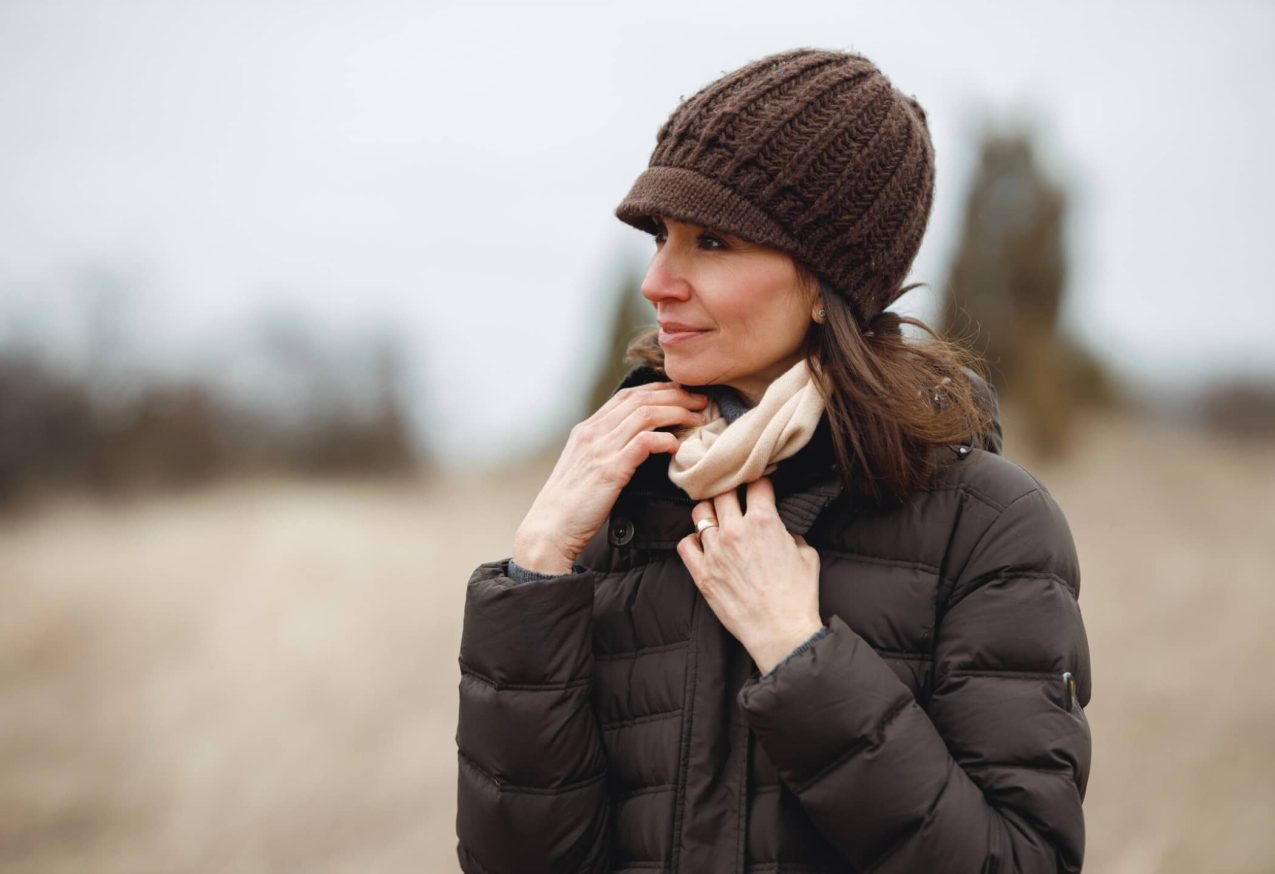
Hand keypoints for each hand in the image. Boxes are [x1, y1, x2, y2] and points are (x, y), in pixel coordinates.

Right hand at [513, 381, 708, 573]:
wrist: (549, 529)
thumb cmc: (570, 507)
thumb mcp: (585, 468)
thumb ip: (606, 451)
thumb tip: (636, 446)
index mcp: (586, 430)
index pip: (627, 396)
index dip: (658, 390)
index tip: (681, 394)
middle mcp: (592, 433)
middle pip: (640, 399)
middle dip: (674, 395)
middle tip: (700, 400)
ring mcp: (600, 449)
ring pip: (645, 414)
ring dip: (676, 412)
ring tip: (697, 418)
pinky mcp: (610, 469)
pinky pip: (644, 442)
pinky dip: (665, 439)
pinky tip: (677, 445)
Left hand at [677, 477, 823, 673]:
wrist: (781, 631)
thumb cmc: (797, 596)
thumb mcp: (806, 553)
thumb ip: (789, 532)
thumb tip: (779, 526)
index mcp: (764, 521)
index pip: (756, 483)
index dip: (759, 482)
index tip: (759, 487)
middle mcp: (735, 531)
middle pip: (723, 491)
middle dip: (731, 490)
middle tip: (735, 497)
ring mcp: (714, 551)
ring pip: (700, 512)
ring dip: (710, 512)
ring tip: (717, 518)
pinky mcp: (702, 573)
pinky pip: (685, 544)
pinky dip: (692, 540)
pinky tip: (703, 544)